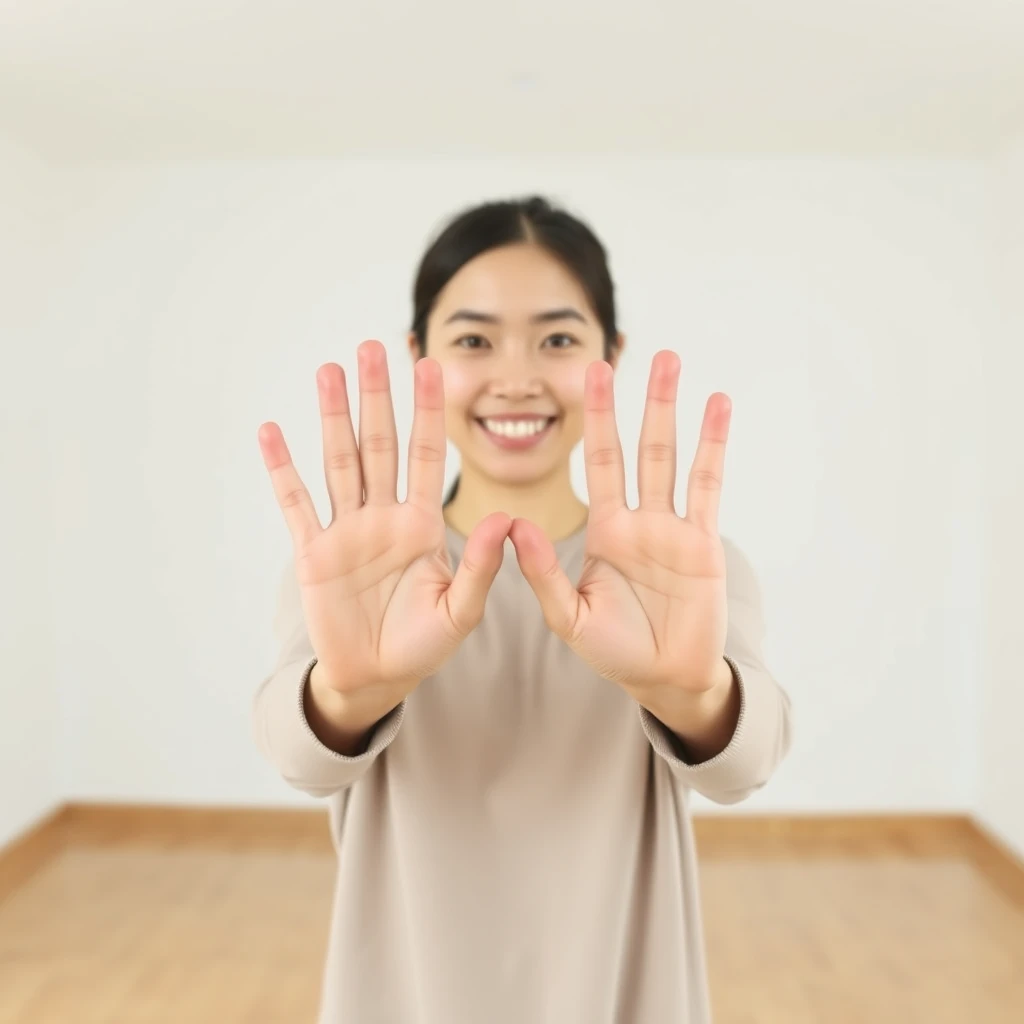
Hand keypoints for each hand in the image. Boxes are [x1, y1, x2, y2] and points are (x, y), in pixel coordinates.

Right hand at [258, 340, 511, 705]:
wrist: (377, 676)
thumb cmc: (424, 644)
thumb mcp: (460, 610)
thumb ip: (482, 567)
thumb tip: (507, 519)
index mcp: (423, 525)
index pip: (427, 456)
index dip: (428, 412)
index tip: (431, 366)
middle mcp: (384, 516)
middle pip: (379, 444)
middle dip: (377, 397)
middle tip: (372, 347)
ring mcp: (347, 530)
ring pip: (339, 461)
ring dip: (333, 417)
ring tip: (329, 371)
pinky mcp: (313, 552)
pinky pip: (296, 504)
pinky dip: (283, 470)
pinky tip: (272, 433)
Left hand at [509, 350, 730, 700]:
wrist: (663, 679)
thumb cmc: (613, 650)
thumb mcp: (568, 616)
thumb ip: (543, 574)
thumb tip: (513, 527)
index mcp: (604, 531)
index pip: (597, 462)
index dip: (593, 419)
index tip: (588, 374)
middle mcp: (638, 519)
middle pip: (636, 446)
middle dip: (634, 401)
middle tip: (635, 352)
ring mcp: (673, 528)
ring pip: (671, 456)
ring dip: (672, 410)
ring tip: (673, 362)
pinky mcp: (703, 544)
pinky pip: (708, 486)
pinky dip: (712, 446)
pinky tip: (718, 406)